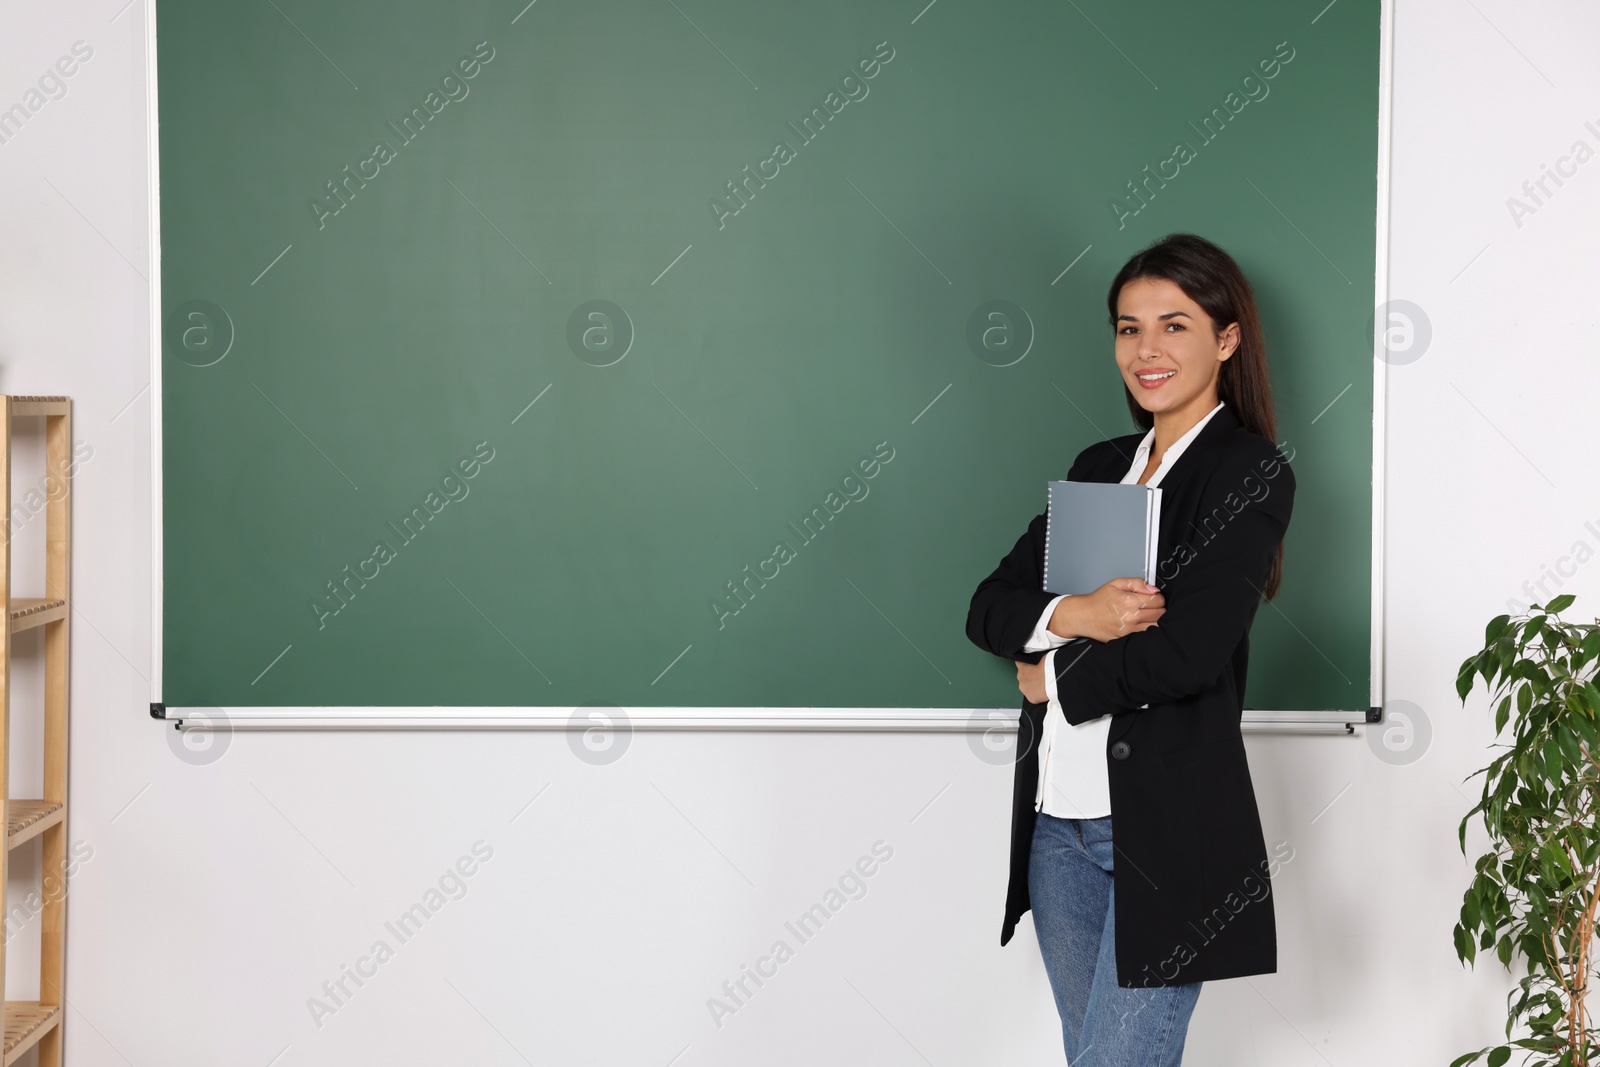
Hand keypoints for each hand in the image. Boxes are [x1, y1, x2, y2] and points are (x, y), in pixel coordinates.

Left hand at [1015, 658, 1046, 703]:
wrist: (1056, 682)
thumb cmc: (1050, 669)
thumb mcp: (1044, 659)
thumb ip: (1038, 661)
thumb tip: (1040, 662)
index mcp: (1022, 668)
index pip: (1019, 663)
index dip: (1024, 664)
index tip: (1028, 664)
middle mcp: (1021, 680)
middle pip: (1022, 677)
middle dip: (1029, 677)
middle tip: (1040, 676)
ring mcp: (1025, 690)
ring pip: (1026, 687)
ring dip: (1032, 686)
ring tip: (1043, 685)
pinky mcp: (1031, 699)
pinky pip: (1033, 696)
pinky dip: (1037, 694)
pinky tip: (1044, 691)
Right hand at [1048, 577, 1164, 643]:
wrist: (1083, 616)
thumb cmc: (1099, 600)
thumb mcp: (1116, 583)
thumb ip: (1137, 583)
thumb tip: (1153, 589)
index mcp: (1129, 601)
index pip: (1158, 600)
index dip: (1158, 597)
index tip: (1152, 597)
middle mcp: (1131, 617)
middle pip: (1161, 614)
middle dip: (1159, 608)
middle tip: (1150, 606)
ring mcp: (1129, 631)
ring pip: (1156, 626)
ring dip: (1155, 620)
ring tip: (1147, 615)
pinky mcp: (1127, 639)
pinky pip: (1146, 636)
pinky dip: (1147, 629)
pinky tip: (1141, 624)